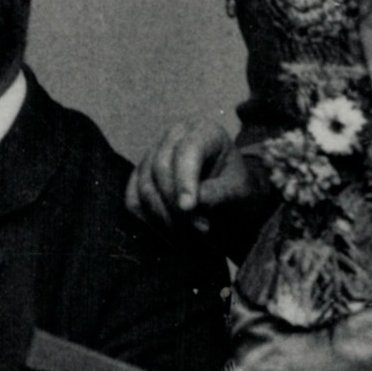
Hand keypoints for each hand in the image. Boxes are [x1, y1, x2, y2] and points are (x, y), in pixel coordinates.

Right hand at [126, 118, 264, 234]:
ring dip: (164, 217)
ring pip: (145, 186)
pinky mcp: (140, 177)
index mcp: (203, 131)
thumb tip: (188, 206)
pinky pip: (133, 200)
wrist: (229, 200)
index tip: (188, 208)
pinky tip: (168, 236)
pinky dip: (147, 221)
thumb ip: (217, 194)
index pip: (187, 151)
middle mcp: (174, 136)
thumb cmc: (236, 190)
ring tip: (188, 239)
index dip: (184, 180)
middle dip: (176, 205)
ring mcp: (153, 154)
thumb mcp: (238, 190)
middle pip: (161, 168)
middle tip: (200, 231)